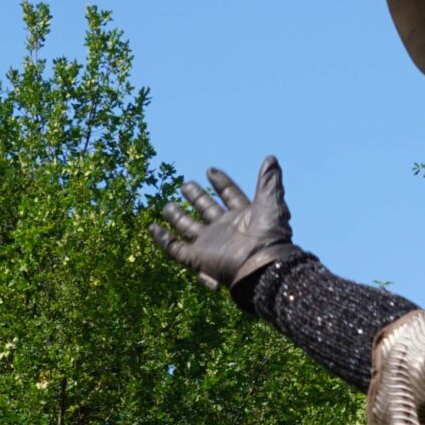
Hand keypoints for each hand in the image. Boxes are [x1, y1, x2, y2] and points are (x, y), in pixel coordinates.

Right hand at [150, 155, 300, 291]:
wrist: (262, 266)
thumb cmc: (269, 235)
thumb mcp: (271, 202)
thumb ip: (268, 181)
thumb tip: (271, 158)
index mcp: (244, 216)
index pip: (230, 195)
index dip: (221, 183)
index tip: (210, 170)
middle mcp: (225, 229)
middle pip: (207, 210)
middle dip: (196, 198)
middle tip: (185, 185)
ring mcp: (210, 244)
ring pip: (189, 228)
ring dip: (178, 216)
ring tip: (167, 205)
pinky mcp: (198, 258)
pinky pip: (175, 249)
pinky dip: (163, 240)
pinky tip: (153, 228)